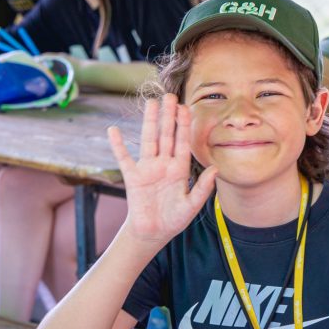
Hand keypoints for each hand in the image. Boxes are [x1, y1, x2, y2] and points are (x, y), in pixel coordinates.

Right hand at [107, 94, 217, 246]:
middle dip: (168, 116)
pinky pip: (124, 158)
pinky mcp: (133, 177)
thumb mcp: (192, 206)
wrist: (153, 233)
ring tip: (151, 103)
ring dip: (149, 122)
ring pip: (148, 140)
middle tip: (170, 95)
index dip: (184, 126)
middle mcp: (164, 165)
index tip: (186, 107)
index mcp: (179, 170)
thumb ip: (203, 188)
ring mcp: (147, 169)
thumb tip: (215, 169)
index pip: (183, 143)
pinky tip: (113, 130)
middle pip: (166, 135)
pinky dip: (118, 145)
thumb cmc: (174, 220)